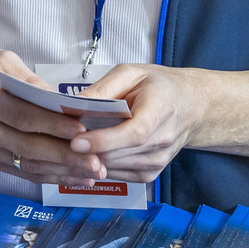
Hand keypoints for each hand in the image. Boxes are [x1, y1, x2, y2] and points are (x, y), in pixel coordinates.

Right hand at [0, 48, 105, 185]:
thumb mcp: (1, 60)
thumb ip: (31, 80)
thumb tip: (62, 101)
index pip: (23, 116)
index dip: (52, 125)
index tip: (82, 130)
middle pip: (28, 146)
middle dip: (65, 156)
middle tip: (97, 163)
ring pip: (27, 165)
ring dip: (62, 172)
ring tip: (93, 175)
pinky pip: (21, 171)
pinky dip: (48, 176)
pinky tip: (72, 178)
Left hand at [68, 64, 204, 182]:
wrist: (190, 107)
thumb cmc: (159, 86)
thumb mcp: (131, 72)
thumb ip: (103, 88)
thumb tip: (74, 104)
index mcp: (160, 110)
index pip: (132, 133)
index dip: (103, 140)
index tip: (75, 141)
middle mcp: (162, 141)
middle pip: (119, 154)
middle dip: (86, 151)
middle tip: (58, 142)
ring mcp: (158, 161)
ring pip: (115, 168)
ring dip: (89, 161)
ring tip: (67, 148)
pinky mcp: (151, 173)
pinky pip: (119, 174)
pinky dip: (100, 167)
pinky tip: (87, 155)